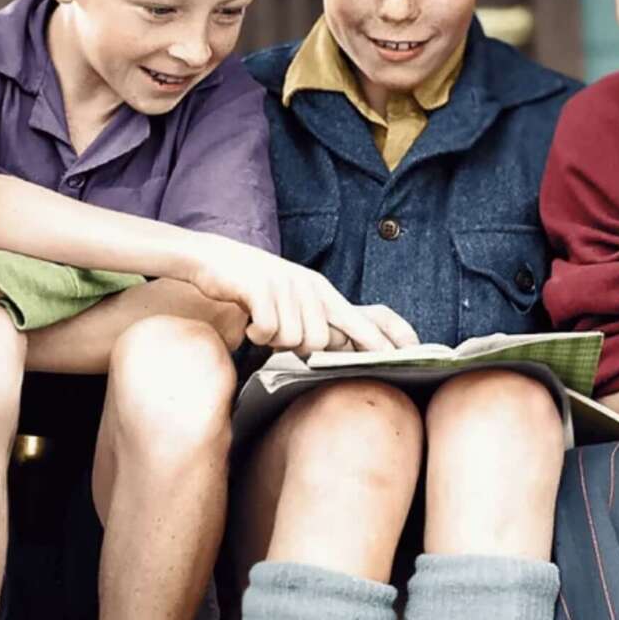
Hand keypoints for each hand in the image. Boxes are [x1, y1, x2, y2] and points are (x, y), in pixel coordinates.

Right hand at [183, 235, 419, 352]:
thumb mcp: (295, 302)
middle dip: (300, 348)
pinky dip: (256, 334)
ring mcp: (287, 285)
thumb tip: (342, 351)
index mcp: (324, 292)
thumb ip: (320, 324)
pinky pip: (269, 331)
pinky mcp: (261, 288)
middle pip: (322, 341)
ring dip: (273, 340)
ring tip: (262, 322)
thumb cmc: (258, 289)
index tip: (403, 360)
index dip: (382, 342)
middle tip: (278, 332)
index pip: (363, 319)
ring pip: (294, 340)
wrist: (215, 259)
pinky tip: (250, 321)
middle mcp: (311, 287)